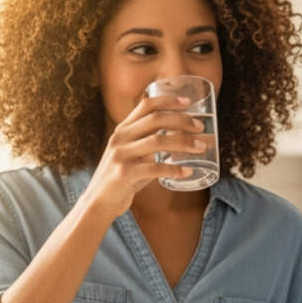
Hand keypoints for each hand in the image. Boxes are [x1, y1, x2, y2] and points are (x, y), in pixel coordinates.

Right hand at [80, 93, 205, 218]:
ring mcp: (121, 155)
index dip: (168, 101)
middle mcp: (120, 138)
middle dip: (182, 120)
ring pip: (157, 141)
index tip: (188, 102)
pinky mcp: (124, 174)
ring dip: (183, 142)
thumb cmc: (123, 177)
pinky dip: (174, 169)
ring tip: (202, 147)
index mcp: (123, 130)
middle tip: (200, 127)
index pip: (145, 106)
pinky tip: (188, 171)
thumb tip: (182, 135)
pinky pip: (154, 168)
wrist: (99, 201)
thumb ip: (149, 142)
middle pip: (155, 119)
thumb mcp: (132, 153)